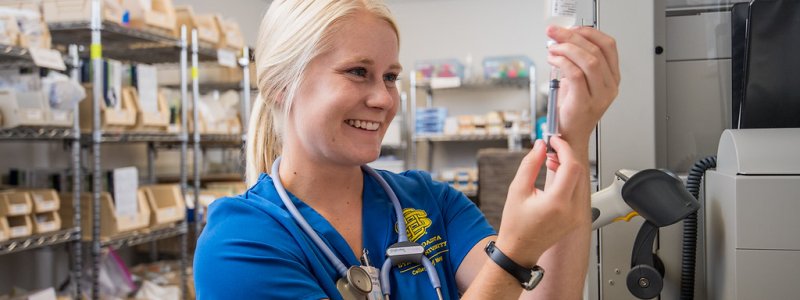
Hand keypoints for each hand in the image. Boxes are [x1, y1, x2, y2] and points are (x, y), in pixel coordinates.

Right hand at [494, 137, 586, 266]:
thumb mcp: (517, 190)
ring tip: (551, 163)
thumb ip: (530, 164)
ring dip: (569, 167)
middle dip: (566, 156)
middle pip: (579, 171)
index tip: (554, 141)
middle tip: (551, 150)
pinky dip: (570, 180)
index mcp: (557, 203)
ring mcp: (576, 216)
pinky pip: (579, 192)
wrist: (520, 250)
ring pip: (581, 181)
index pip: (571, 166)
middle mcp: (571, 210)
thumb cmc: (515, 225)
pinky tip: (556, 177)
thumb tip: (539, 146)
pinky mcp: (577, 218)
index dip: (564, 149)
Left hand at [546, 26, 619, 148]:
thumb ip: (577, 61)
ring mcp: (598, 96)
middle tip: (555, 33)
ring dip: (567, 49)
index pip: (609, 46)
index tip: (573, 28)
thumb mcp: (580, 81)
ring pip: (589, 61)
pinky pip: (575, 75)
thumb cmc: (572, 111)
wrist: (569, 137)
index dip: (590, 33)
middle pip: (596, 51)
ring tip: (553, 48)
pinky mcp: (583, 103)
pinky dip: (562, 62)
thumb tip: (564, 39)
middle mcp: (609, 87)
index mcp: (612, 78)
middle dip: (572, 37)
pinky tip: (553, 59)